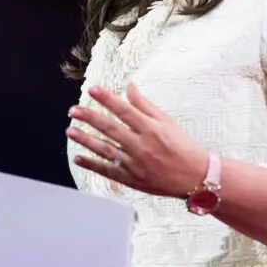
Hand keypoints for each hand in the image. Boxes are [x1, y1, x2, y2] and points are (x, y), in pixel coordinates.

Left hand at [67, 82, 208, 197]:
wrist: (196, 177)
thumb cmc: (183, 146)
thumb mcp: (166, 121)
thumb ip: (144, 105)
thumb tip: (129, 86)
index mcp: (151, 129)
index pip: (124, 110)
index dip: (107, 99)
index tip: (92, 89)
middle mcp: (141, 146)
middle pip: (110, 129)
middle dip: (89, 118)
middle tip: (73, 110)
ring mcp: (135, 164)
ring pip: (105, 150)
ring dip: (86, 140)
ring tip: (70, 130)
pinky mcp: (132, 179)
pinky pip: (108, 171)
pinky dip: (92, 164)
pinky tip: (78, 157)